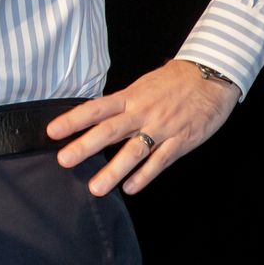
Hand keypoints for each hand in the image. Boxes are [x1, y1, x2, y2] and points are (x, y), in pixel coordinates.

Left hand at [46, 59, 239, 196]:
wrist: (210, 76)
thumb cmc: (173, 81)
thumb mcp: (143, 86)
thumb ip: (123, 103)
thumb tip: (97, 116)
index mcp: (130, 98)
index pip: (96, 108)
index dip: (74, 119)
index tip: (53, 131)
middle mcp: (142, 113)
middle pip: (109, 130)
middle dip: (85, 146)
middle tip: (64, 160)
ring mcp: (161, 128)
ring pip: (134, 151)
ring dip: (114, 170)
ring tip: (96, 188)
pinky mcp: (181, 141)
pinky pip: (160, 161)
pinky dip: (145, 175)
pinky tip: (130, 188)